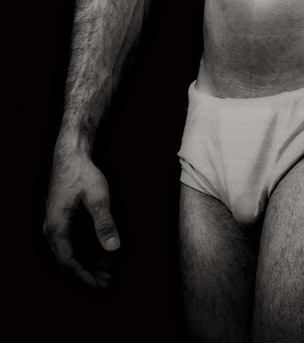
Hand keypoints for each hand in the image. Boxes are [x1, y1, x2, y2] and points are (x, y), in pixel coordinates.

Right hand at [43, 150, 119, 289]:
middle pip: (67, 262)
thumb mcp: (98, 198)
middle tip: (107, 285)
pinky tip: (103, 257)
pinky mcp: (64, 221)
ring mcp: (57, 226)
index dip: (83, 276)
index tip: (98, 286)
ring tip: (108, 275)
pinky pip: (73, 244)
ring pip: (71, 254)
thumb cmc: (82, 174)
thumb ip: (105, 223)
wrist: (71, 155)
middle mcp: (53, 230)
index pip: (67, 261)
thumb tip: (113, 248)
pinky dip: (87, 252)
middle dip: (86, 275)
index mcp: (57, 228)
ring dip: (88, 265)